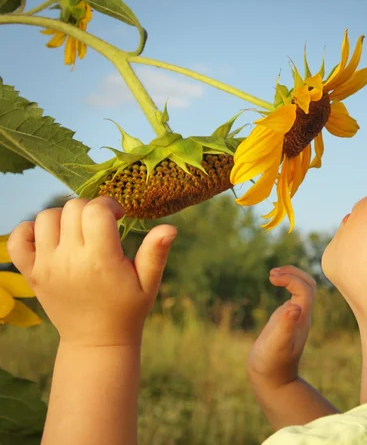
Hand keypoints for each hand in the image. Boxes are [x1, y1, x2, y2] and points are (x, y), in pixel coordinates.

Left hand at [7, 196, 176, 346]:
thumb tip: (170, 228)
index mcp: (101, 259)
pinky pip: (18, 239)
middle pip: (72, 208)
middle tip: (101, 224)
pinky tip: (51, 237)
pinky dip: (29, 230)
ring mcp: (47, 266)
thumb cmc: (128, 308)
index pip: (96, 210)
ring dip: (64, 216)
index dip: (109, 205)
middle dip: (90, 208)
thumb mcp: (149, 282)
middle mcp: (70, 260)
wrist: (96, 340)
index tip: (118, 216)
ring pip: (45, 217)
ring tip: (78, 230)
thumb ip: (156, 253)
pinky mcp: (32, 273)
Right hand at [247, 265, 316, 390]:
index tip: (272, 277)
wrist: (273, 381)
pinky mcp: (288, 319)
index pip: (305, 289)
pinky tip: (275, 282)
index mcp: (302, 319)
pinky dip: (287, 283)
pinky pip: (295, 294)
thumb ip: (284, 326)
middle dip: (293, 273)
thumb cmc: (271, 364)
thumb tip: (294, 306)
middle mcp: (302, 316)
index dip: (290, 278)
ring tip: (273, 274)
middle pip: (309, 285)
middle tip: (273, 273)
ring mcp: (296, 317)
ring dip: (291, 276)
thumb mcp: (275, 345)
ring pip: (304, 288)